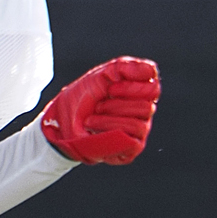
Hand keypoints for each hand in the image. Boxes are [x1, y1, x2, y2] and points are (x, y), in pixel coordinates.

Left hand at [40, 56, 160, 164]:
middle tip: (98, 105)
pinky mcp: (130, 150)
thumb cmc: (84, 96)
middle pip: (146, 107)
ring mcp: (139, 132)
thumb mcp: (103, 74)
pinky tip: (94, 128)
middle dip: (117, 104)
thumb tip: (152, 71)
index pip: (153, 88)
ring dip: (110, 118)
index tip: (110, 88)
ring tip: (92, 118)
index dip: (132, 88)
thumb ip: (127, 67)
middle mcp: (143, 113)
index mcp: (140, 93)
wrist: (63, 119)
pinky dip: (109, 131)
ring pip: (138, 124)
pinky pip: (130, 140)